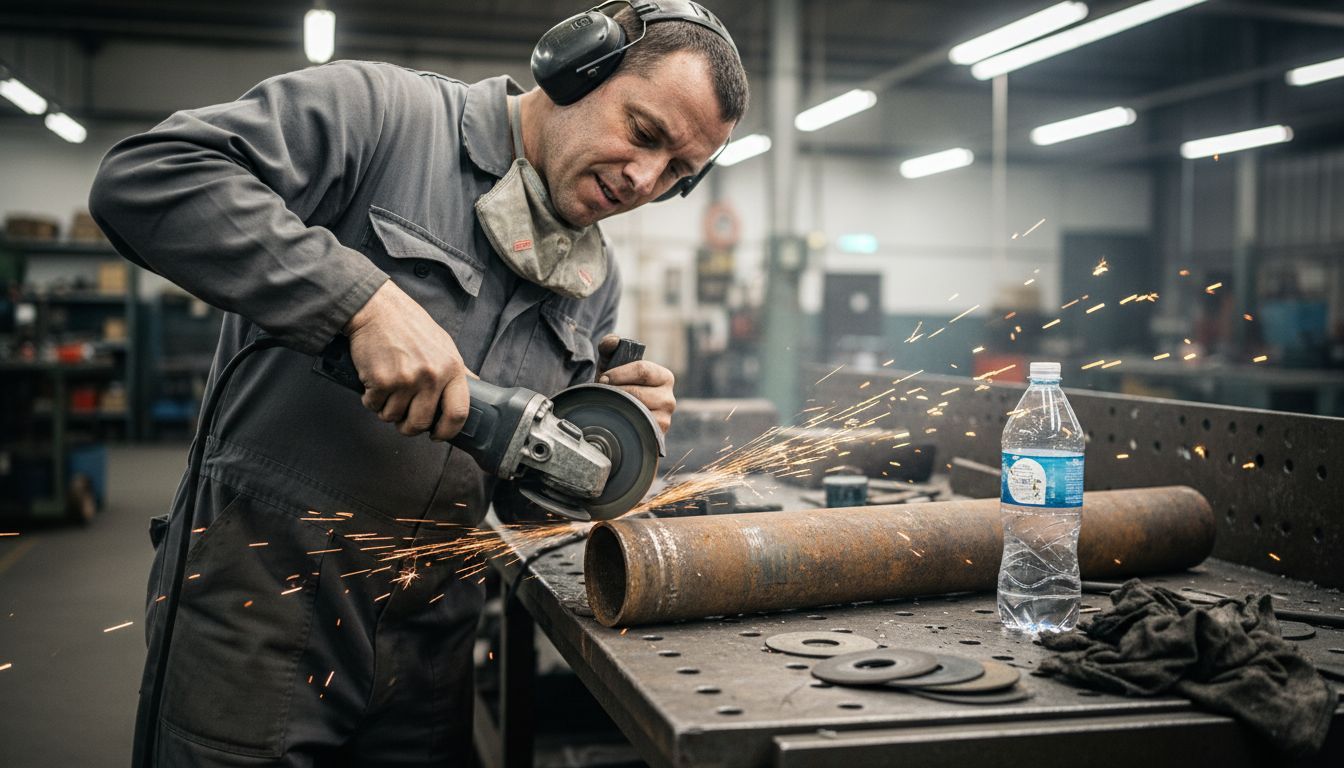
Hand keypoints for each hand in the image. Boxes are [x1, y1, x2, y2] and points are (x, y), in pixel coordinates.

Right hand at [343, 280, 471, 439]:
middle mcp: (431, 376)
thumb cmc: (409, 325)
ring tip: (388, 391)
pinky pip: (374, 406)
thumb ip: (458, 370)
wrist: (377, 308)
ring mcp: (406, 379)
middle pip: (421, 423)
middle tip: (403, 417)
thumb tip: (476, 387)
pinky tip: (374, 383)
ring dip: (387, 410)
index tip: (437, 435)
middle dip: (408, 426)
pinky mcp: (381, 381)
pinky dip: (370, 400)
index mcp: (451, 368)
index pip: (458, 414)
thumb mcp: (443, 344)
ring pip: (393, 417)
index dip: (447, 431)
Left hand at [596, 334, 674, 433]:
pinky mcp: (657, 436)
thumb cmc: (617, 388)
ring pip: (637, 411)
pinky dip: (624, 423)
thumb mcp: (611, 365)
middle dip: (616, 392)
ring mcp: (666, 419)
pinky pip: (638, 428)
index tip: (603, 379)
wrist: (619, 416)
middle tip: (603, 394)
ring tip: (608, 405)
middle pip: (638, 393)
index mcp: (664, 377)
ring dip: (618, 408)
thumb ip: (609, 347)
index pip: (642, 370)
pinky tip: (617, 420)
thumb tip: (613, 341)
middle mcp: (669, 398)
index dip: (619, 374)